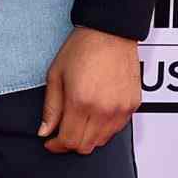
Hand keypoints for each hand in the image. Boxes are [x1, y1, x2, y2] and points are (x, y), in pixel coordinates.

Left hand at [36, 26, 141, 152]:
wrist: (110, 32)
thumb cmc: (81, 48)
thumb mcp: (56, 75)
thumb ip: (51, 107)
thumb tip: (44, 131)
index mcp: (81, 102)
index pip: (68, 141)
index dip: (56, 145)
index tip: (50, 141)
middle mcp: (103, 110)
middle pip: (85, 146)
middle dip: (70, 142)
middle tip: (62, 131)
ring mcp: (120, 109)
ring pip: (102, 141)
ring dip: (87, 137)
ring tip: (79, 120)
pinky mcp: (132, 105)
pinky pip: (116, 129)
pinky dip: (104, 129)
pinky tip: (95, 114)